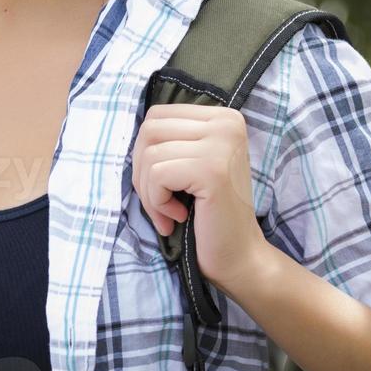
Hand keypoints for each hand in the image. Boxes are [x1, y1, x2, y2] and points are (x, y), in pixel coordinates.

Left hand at [131, 104, 271, 294]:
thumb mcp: (189, 162)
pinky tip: (179, 216)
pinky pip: (157, 175)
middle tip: (161, 201)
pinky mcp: (212, 169)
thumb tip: (131, 130)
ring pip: (149, 154)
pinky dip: (157, 202)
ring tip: (170, 212)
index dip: (146, 151)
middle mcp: (227, 123)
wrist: (239, 255)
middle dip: (143, 171)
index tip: (163, 182)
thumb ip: (169, 140)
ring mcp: (221, 144)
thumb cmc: (207, 212)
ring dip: (149, 192)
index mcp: (223, 117)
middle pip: (149, 130)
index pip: (157, 116)